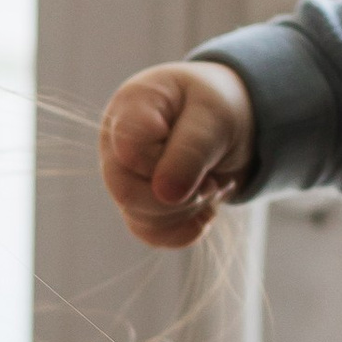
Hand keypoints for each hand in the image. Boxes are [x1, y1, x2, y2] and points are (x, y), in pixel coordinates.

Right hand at [98, 59, 256, 247]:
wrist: (225, 122)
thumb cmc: (214, 106)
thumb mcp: (214, 116)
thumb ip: (191, 150)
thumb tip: (166, 195)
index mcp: (130, 107)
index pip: (131, 150)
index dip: (168, 161)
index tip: (200, 145)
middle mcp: (115, 145)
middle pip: (127, 193)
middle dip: (182, 196)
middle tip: (212, 179)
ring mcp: (123, 179)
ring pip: (141, 218)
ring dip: (189, 210)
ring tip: (211, 185)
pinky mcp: (138, 206)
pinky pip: (152, 235)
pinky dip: (187, 229)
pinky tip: (205, 207)